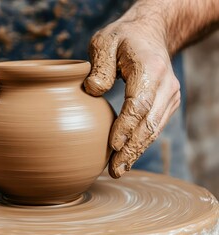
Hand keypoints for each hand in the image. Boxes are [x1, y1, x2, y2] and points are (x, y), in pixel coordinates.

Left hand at [84, 15, 179, 177]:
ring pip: (154, 129)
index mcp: (150, 68)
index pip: (139, 103)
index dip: (126, 126)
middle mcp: (165, 85)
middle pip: (149, 123)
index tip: (113, 146)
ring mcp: (169, 96)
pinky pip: (154, 127)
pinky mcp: (167, 103)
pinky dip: (141, 143)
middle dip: (131, 149)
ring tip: (118, 170)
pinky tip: (128, 156)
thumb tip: (93, 91)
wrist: (151, 35)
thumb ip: (100, 66)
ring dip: (136, 151)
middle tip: (113, 170)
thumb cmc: (123, 38)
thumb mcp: (105, 42)